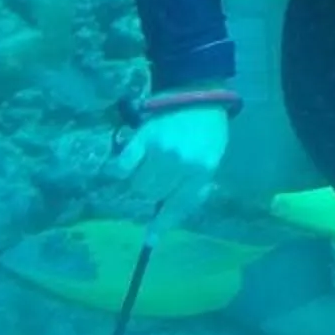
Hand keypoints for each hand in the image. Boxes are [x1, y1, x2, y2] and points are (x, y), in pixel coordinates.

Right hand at [116, 100, 229, 220]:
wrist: (199, 93)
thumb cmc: (209, 129)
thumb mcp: (212, 159)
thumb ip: (194, 186)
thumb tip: (166, 215)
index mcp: (202, 170)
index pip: (178, 206)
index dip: (162, 225)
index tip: (150, 240)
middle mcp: (180, 164)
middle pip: (153, 195)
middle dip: (154, 191)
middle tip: (160, 177)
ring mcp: (160, 151)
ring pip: (138, 184)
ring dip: (140, 180)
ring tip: (149, 164)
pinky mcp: (143, 138)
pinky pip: (123, 167)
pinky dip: (122, 169)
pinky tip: (128, 162)